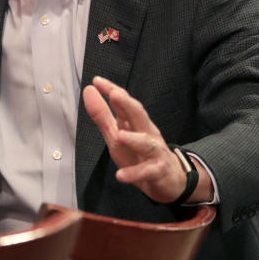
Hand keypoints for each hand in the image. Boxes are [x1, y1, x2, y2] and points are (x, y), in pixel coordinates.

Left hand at [83, 76, 194, 203]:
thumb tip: (89, 90)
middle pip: (139, 116)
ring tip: (120, 136)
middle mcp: (146, 133)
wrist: (169, 179)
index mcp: (135, 122)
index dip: (112, 90)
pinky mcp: (158, 172)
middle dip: (128, 105)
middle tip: (114, 94)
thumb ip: (102, 114)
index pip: (125, 103)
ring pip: (146, 144)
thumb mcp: (116, 134)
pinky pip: (147, 172)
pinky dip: (135, 174)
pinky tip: (121, 175)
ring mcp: (154, 152)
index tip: (97, 80)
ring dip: (134, 139)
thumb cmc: (138, 153)